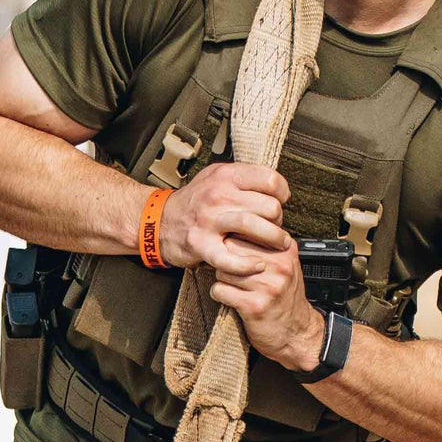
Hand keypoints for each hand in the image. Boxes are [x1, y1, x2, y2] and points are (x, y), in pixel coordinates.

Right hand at [156, 163, 290, 270]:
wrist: (159, 221)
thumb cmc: (194, 202)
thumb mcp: (216, 177)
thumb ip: (243, 179)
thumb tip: (275, 186)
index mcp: (226, 176)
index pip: (270, 180)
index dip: (282, 194)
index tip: (281, 202)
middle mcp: (218, 195)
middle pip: (268, 206)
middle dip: (279, 220)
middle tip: (276, 227)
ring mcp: (209, 220)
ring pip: (255, 227)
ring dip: (274, 240)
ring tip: (277, 244)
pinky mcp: (201, 245)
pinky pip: (232, 259)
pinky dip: (249, 265)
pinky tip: (258, 265)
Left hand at [208, 234, 326, 372]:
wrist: (298, 334)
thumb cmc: (285, 299)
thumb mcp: (285, 265)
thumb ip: (266, 245)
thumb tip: (236, 226)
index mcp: (285, 250)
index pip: (246, 230)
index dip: (234, 241)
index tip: (234, 251)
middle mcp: (278, 265)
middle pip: (231, 247)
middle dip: (226, 259)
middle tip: (232, 272)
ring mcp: (267, 286)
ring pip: (222, 269)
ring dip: (222, 278)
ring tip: (234, 287)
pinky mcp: (254, 306)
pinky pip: (220, 290)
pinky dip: (219, 294)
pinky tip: (230, 299)